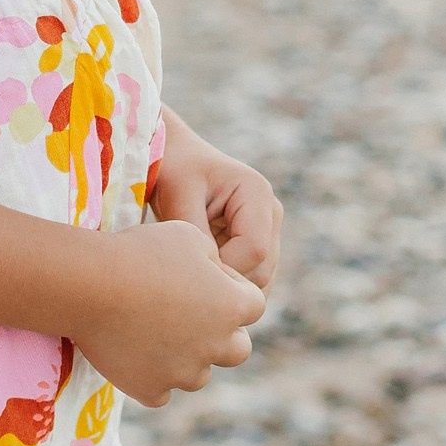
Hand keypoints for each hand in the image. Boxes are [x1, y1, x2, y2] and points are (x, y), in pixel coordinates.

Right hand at [77, 221, 263, 406]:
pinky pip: (161, 391)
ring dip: (187, 358)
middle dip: (222, 334)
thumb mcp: (190, 235)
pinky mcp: (149, 390)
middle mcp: (215, 346)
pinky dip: (152, 376)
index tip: (200, 276)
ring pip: (198, 374)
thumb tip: (215, 275)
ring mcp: (182, 373)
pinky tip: (135, 353)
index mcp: (232, 307)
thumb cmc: (142, 252)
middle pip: (238, 350)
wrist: (91, 285)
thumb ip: (213, 258)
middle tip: (191, 315)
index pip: (253, 304)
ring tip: (156, 332)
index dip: (231, 288)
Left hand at [148, 108, 283, 288]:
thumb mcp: (180, 197)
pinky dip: (227, 286)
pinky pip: (250, 279)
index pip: (254, 250)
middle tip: (187, 284)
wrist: (176, 158)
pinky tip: (199, 280)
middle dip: (226, 283)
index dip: (224, 269)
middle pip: (262, 271)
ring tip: (191, 281)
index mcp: (257, 194)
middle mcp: (271, 214)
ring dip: (227, 287)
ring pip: (259, 281)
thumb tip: (208, 276)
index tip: (189, 271)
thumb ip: (196, 235)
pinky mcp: (257, 245)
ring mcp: (268, 231)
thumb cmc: (175, 170)